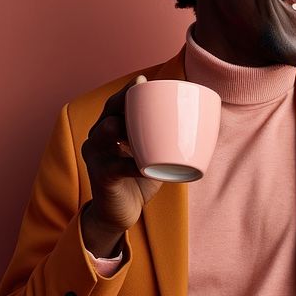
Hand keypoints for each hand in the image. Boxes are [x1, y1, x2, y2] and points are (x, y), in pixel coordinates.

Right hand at [80, 75, 161, 256]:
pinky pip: (116, 167)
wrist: (119, 215)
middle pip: (108, 114)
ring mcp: (96, 158)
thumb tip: (199, 122)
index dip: (126, 92)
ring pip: (105, 134)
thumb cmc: (137, 181)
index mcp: (107, 130)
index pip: (114, 105)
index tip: (143, 81)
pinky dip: (133, 164)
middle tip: (142, 92)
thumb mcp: (151, 156)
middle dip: (123, 101)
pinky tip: (146, 166)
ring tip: (137, 125)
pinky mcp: (102, 177)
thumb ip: (163, 139)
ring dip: (122, 128)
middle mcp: (96, 140)